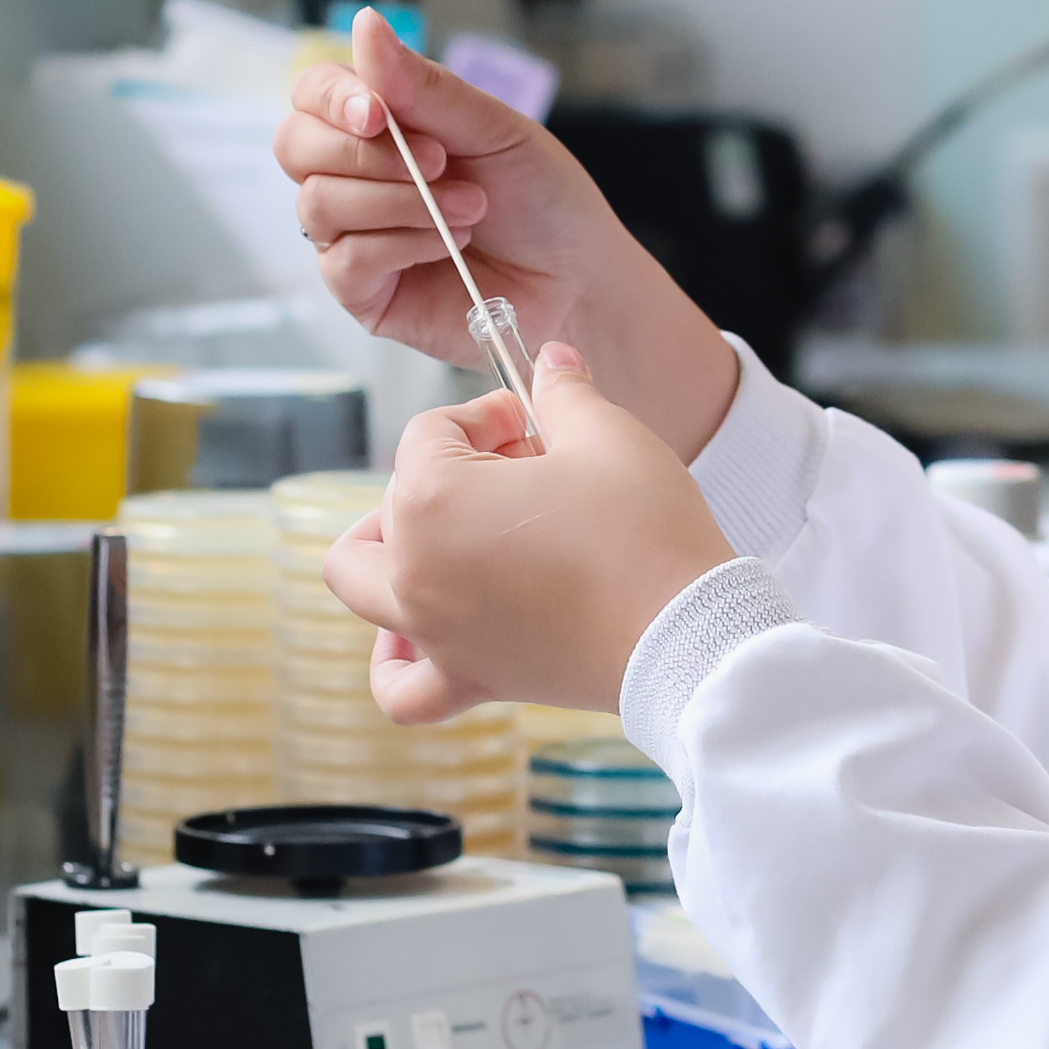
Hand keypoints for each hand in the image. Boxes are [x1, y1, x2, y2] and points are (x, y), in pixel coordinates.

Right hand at [274, 11, 742, 457]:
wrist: (581, 280)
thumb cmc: (546, 202)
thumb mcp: (495, 130)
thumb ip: (425, 86)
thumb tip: (364, 25)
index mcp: (384, 126)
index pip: (314, 94)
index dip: (333, 98)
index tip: (377, 112)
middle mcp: (358, 177)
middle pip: (296, 145)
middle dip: (368, 152)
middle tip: (442, 162)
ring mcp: (354, 235)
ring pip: (318, 203)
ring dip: (400, 201)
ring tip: (469, 208)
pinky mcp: (363, 291)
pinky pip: (343, 260)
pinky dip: (400, 245)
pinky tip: (447, 245)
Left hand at [322, 343, 739, 721]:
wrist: (686, 633)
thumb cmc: (644, 533)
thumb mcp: (607, 434)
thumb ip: (564, 390)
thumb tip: (552, 360)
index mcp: (433, 499)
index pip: (432, 433)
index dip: (486, 416)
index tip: (535, 423)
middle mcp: (416, 569)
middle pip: (396, 498)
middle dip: (448, 469)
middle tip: (518, 470)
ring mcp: (436, 631)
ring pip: (362, 585)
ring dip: (384, 551)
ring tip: (437, 536)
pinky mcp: (471, 676)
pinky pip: (401, 688)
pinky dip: (395, 662)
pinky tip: (416, 636)